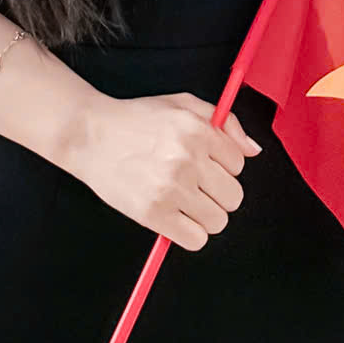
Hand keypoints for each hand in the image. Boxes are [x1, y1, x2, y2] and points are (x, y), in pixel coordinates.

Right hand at [70, 92, 261, 249]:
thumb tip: (253, 150)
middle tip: (197, 187)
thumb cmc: (136, 119)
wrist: (90, 135)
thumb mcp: (184, 103)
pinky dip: (190, 234)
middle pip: (233, 197)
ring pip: (218, 221)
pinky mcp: (153, 214)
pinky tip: (176, 218)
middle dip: (219, 194)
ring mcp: (171, 188)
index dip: (223, 166)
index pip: (239, 164)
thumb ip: (225, 122)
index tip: (205, 165)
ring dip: (205, 216)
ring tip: (185, 202)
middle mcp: (188, 159)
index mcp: (199, 131)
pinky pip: (195, 239)